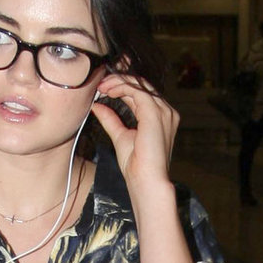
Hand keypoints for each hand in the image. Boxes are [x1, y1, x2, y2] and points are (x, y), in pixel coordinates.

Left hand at [90, 72, 178, 196]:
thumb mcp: (120, 137)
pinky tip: (109, 91)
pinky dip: (121, 87)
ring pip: (140, 84)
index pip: (142, 93)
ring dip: (118, 82)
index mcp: (160, 117)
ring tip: (102, 86)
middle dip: (119, 80)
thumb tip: (97, 106)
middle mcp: (166, 112)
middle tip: (100, 83)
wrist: (146, 182)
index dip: (122, 87)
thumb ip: (111, 120)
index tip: (103, 89)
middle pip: (142, 85)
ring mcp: (163, 111)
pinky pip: (137, 91)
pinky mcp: (155, 113)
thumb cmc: (137, 167)